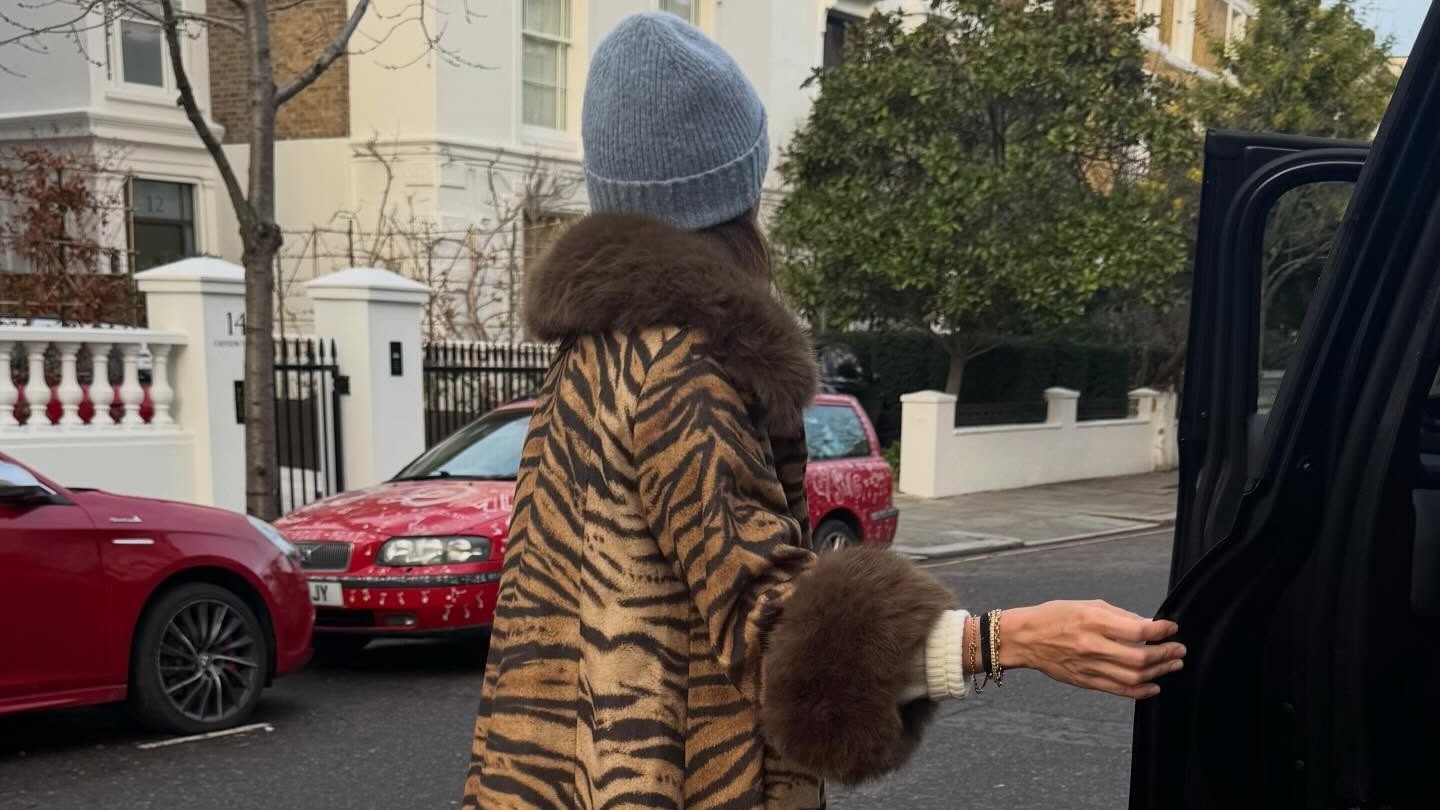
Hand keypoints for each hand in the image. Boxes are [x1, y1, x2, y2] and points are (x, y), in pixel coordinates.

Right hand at [996, 600, 1184, 699]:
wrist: (1024, 638)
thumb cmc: (1053, 616)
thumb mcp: (1086, 605)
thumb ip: (1118, 616)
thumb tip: (1146, 625)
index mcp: (1093, 621)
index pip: (1138, 630)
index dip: (1161, 631)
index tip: (1171, 628)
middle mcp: (1092, 646)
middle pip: (1140, 657)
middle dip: (1166, 654)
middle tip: (1178, 650)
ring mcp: (1089, 666)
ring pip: (1133, 677)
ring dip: (1159, 672)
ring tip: (1172, 665)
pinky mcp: (1085, 681)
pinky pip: (1118, 690)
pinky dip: (1140, 691)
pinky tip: (1154, 686)